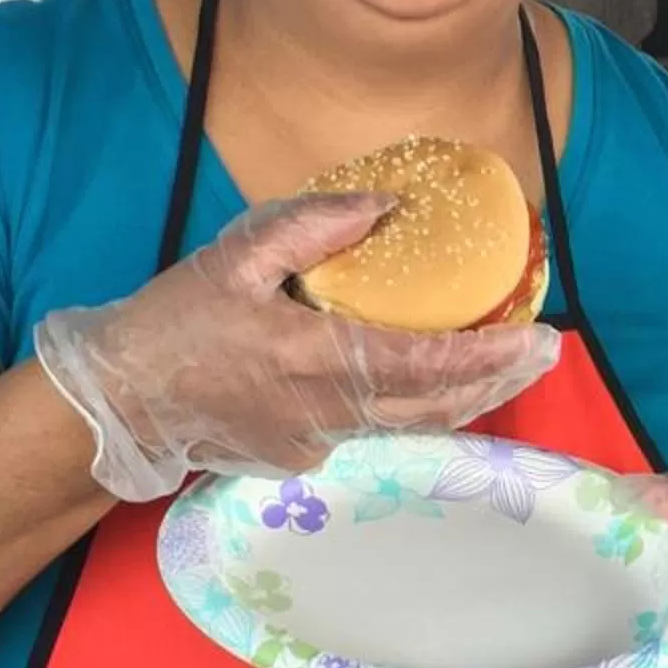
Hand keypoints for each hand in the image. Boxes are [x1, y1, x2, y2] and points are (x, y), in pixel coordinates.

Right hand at [33, 192, 561, 500]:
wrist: (120, 401)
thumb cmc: (172, 323)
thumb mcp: (235, 256)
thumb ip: (312, 227)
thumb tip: (385, 206)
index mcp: (310, 356)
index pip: (420, 360)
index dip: (484, 353)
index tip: (534, 338)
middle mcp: (324, 410)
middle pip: (434, 404)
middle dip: (497, 379)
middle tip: (547, 353)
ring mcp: (316, 444)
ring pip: (412, 426)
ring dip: (467, 398)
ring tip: (511, 368)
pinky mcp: (303, 460)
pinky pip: (378, 434)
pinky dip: (420, 411)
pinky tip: (445, 387)